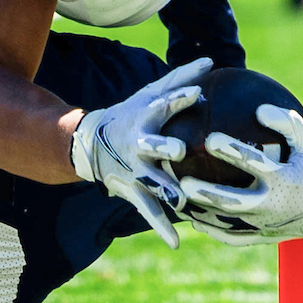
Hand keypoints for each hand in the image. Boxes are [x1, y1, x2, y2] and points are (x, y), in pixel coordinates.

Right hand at [70, 57, 209, 247]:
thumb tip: (211, 60)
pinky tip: (176, 242)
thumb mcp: (150, 95)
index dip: (178, 99)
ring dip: (164, 190)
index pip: (162, 105)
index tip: (197, 94)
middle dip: (163, 146)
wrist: (91, 144)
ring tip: (179, 200)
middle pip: (151, 145)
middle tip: (178, 149)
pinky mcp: (133, 191)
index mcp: (145, 118)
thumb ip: (180, 79)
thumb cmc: (132, 115)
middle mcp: (138, 144)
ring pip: (151, 182)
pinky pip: (149, 211)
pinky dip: (161, 227)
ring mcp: (134, 170)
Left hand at [178, 108, 302, 244]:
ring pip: (228, 223)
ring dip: (202, 213)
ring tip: (176, 201)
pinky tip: (194, 219)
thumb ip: (286, 123)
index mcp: (286, 179)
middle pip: (234, 201)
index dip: (233, 151)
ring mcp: (268, 225)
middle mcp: (275, 206)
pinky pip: (234, 237)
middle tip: (182, 181)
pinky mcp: (265, 237)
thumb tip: (259, 108)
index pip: (255, 164)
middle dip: (206, 193)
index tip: (210, 138)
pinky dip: (214, 231)